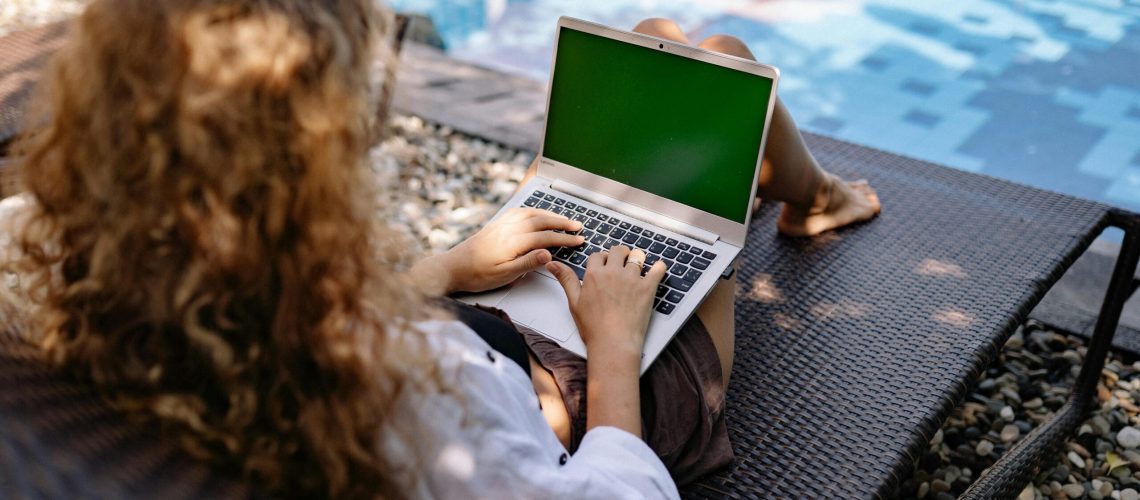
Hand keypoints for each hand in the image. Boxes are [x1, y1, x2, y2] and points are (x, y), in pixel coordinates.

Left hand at [413, 208, 584, 294]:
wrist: (452, 267)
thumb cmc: (477, 275)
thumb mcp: (505, 275)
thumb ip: (528, 263)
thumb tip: (549, 254)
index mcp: (513, 242)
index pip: (546, 237)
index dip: (565, 239)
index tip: (579, 240)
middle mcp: (508, 228)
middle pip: (541, 221)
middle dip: (562, 223)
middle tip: (578, 226)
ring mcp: (502, 224)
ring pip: (531, 213)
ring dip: (550, 215)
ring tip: (564, 219)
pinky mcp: (496, 224)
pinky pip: (520, 211)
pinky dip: (534, 210)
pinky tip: (538, 213)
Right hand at [547, 246, 666, 357]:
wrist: (613, 343)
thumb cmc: (593, 327)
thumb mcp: (574, 302)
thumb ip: (565, 279)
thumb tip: (552, 263)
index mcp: (594, 274)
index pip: (598, 255)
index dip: (602, 259)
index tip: (604, 266)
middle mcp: (613, 272)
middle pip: (618, 250)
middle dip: (619, 255)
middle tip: (621, 264)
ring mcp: (632, 279)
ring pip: (638, 256)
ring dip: (637, 259)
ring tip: (637, 267)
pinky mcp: (648, 288)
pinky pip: (658, 269)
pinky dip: (659, 267)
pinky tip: (657, 269)